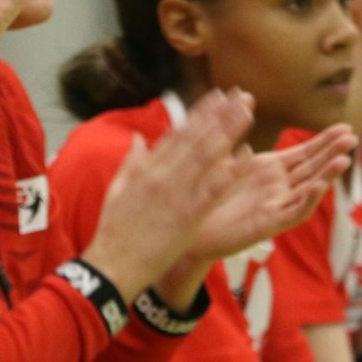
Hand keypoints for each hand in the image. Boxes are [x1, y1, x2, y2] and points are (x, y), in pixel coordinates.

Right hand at [81, 88, 255, 297]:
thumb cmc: (113, 231)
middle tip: (242, 96)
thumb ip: (131, 162)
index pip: (177, 133)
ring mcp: (176, 194)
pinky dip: (231, 172)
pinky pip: (214, 190)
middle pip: (196, 138)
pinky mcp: (188, 216)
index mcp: (146, 168)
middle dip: (220, 115)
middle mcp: (162, 175)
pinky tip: (248, 156)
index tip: (217, 96)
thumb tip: (140, 139)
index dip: (199, 113)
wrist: (114, 265)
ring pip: (207, 156)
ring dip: (229, 133)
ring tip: (248, 113)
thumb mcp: (117, 190)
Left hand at [185, 125, 356, 263]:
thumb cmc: (208, 195)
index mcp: (271, 170)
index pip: (305, 153)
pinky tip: (316, 187)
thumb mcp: (224, 158)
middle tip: (352, 137)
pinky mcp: (268, 224)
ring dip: (326, 176)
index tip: (344, 127)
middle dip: (332, 153)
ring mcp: (276, 206)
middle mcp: (279, 188)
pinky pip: (292, 213)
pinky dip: (306, 200)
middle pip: (312, 168)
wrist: (193, 229)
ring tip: (343, 160)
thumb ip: (235, 130)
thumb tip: (244, 96)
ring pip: (308, 190)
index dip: (325, 141)